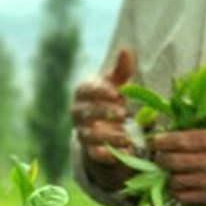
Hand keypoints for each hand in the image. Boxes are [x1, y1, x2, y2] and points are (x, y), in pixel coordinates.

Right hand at [72, 48, 136, 190]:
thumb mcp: (116, 82)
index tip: (116, 93)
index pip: (86, 91)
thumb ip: (122, 69)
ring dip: (108, 137)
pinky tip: (125, 154)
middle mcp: (78, 113)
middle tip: (123, 113)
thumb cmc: (110, 95)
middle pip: (86, 113)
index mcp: (83, 92)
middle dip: (103, 113)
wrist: (102, 121)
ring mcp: (82, 132)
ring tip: (128, 138)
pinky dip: (108, 156)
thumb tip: (126, 49)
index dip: (99, 92)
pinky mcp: (89, 149)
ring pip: (89, 136)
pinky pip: (95, 154)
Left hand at [150, 128, 205, 205]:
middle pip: (174, 162)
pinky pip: (185, 197)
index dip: (161, 142)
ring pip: (176, 181)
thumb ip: (201, 134)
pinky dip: (177, 191)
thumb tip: (172, 134)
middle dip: (161, 159)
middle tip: (159, 158)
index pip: (180, 140)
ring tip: (169, 172)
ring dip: (168, 177)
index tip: (153, 142)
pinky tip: (178, 185)